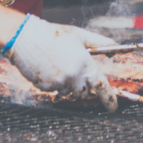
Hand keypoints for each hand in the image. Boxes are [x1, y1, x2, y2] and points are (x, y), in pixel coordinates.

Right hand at [4, 16, 118, 111]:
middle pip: (83, 93)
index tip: (113, 107)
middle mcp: (74, 75)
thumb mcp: (80, 35)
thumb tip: (116, 48)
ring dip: (67, 85)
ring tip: (58, 66)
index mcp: (85, 62)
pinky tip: (48, 68)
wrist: (26, 37)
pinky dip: (53, 83)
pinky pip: (54, 90)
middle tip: (73, 72)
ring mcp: (59, 82)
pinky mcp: (46, 86)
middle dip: (81, 87)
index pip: (101, 85)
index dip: (109, 99)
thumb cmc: (54, 35)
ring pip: (68, 92)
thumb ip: (100, 43)